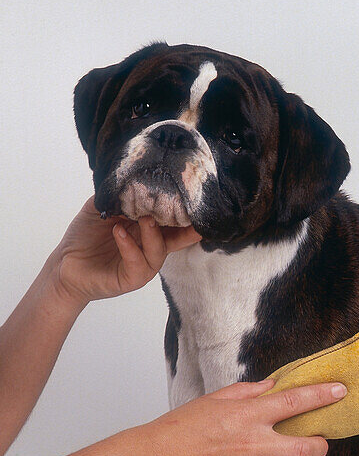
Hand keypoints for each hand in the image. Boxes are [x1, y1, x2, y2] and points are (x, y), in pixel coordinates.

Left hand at [49, 197, 200, 309]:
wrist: (65, 263)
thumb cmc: (85, 237)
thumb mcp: (101, 209)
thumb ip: (117, 196)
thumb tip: (133, 177)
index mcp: (147, 233)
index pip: (172, 224)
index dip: (185, 215)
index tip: (196, 201)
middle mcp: (149, 250)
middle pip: (176, 239)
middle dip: (184, 226)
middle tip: (184, 208)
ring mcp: (142, 266)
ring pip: (158, 251)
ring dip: (152, 233)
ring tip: (145, 218)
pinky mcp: (130, 279)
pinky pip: (138, 264)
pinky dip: (130, 247)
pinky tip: (119, 232)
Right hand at [138, 380, 347, 455]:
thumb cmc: (182, 425)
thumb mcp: (215, 399)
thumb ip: (248, 392)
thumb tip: (274, 387)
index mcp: (248, 414)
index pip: (295, 402)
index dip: (322, 395)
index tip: (340, 392)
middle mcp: (253, 442)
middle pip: (307, 448)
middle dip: (320, 445)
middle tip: (318, 441)